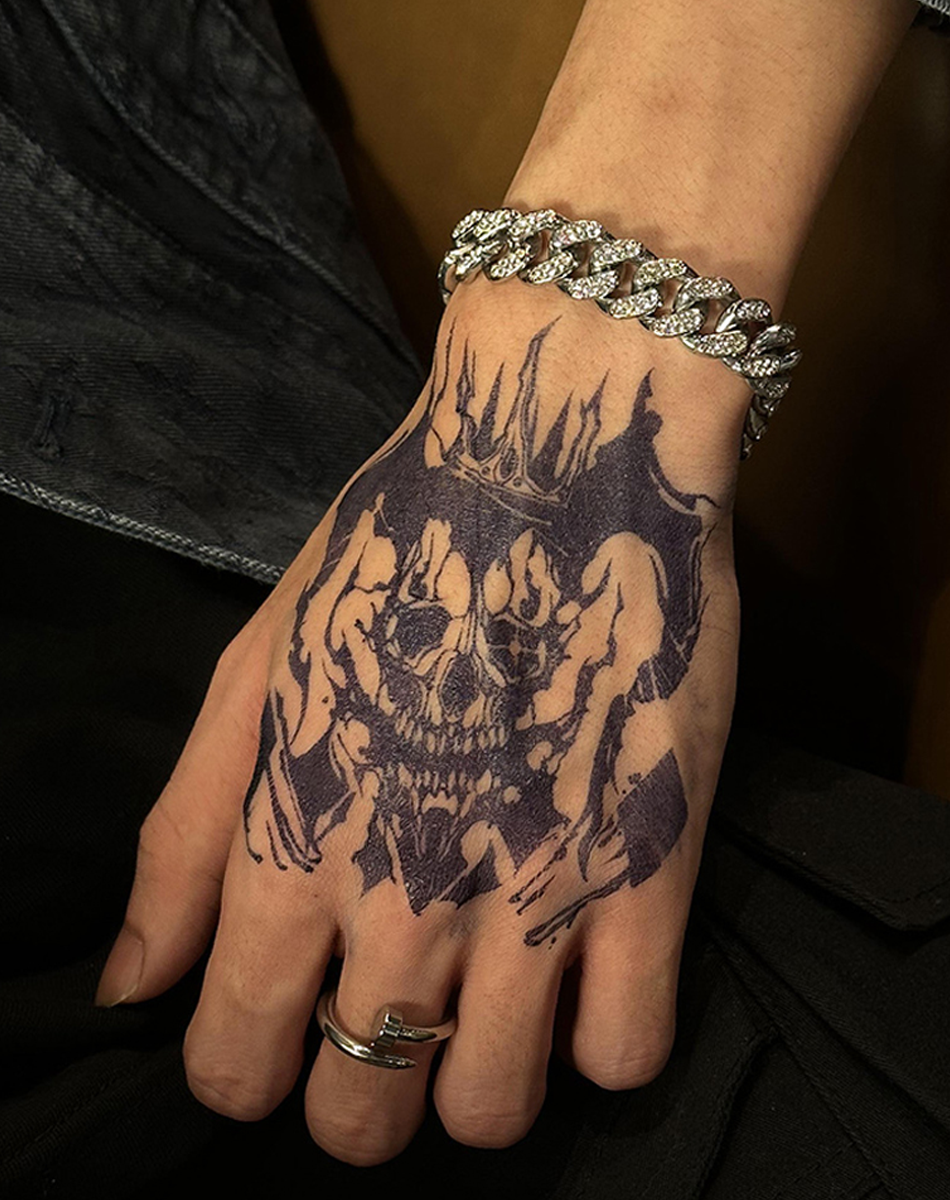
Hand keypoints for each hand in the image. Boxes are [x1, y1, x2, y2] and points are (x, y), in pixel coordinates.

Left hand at [95, 287, 740, 1164]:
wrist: (556, 458)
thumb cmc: (396, 551)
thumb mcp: (256, 668)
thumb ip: (180, 837)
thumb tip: (133, 986)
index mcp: (290, 846)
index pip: (233, 1062)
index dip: (246, 1073)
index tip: (281, 1035)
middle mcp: (401, 896)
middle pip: (361, 1121)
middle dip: (360, 1096)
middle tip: (392, 1017)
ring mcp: (533, 895)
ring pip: (493, 1116)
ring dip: (477, 1087)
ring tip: (490, 1005)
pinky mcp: (650, 872)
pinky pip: (629, 1056)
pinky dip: (599, 1042)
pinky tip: (583, 972)